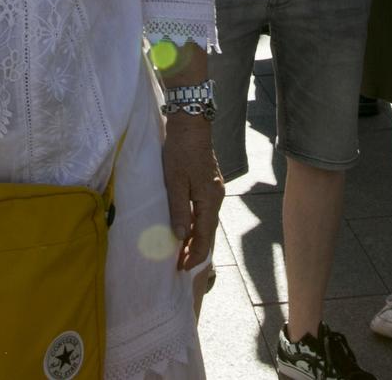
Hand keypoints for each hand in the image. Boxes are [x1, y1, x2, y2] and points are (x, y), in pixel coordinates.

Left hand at [160, 116, 223, 271]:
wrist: (191, 125)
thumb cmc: (181, 151)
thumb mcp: (175, 181)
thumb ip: (178, 209)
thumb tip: (181, 236)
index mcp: (209, 199)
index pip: (204, 236)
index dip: (194, 254)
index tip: (182, 268)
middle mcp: (216, 197)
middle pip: (208, 231)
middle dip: (196, 250)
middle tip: (180, 265)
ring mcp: (215, 190)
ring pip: (207, 222)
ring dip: (196, 238)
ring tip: (182, 251)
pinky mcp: (210, 184)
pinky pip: (205, 212)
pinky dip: (198, 224)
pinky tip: (189, 228)